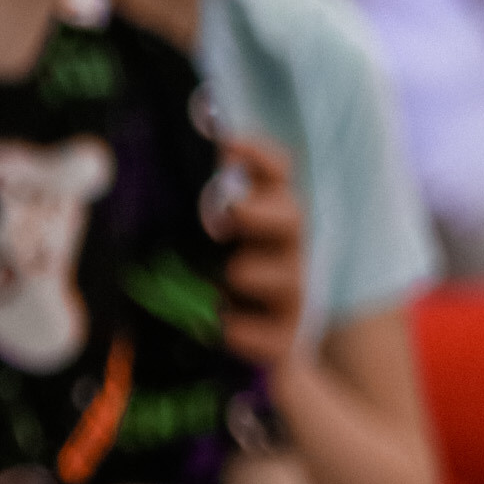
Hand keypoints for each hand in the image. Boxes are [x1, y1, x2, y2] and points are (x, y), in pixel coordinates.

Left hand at [216, 135, 304, 370]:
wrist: (263, 339)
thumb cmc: (225, 271)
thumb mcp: (210, 234)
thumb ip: (207, 199)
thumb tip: (191, 147)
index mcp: (270, 212)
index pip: (276, 173)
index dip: (259, 156)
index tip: (229, 144)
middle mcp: (286, 248)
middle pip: (291, 218)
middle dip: (262, 212)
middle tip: (232, 214)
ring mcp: (291, 294)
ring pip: (288, 278)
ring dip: (255, 272)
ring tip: (231, 274)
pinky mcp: (284, 339)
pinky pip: (277, 339)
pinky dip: (250, 333)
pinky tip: (227, 328)